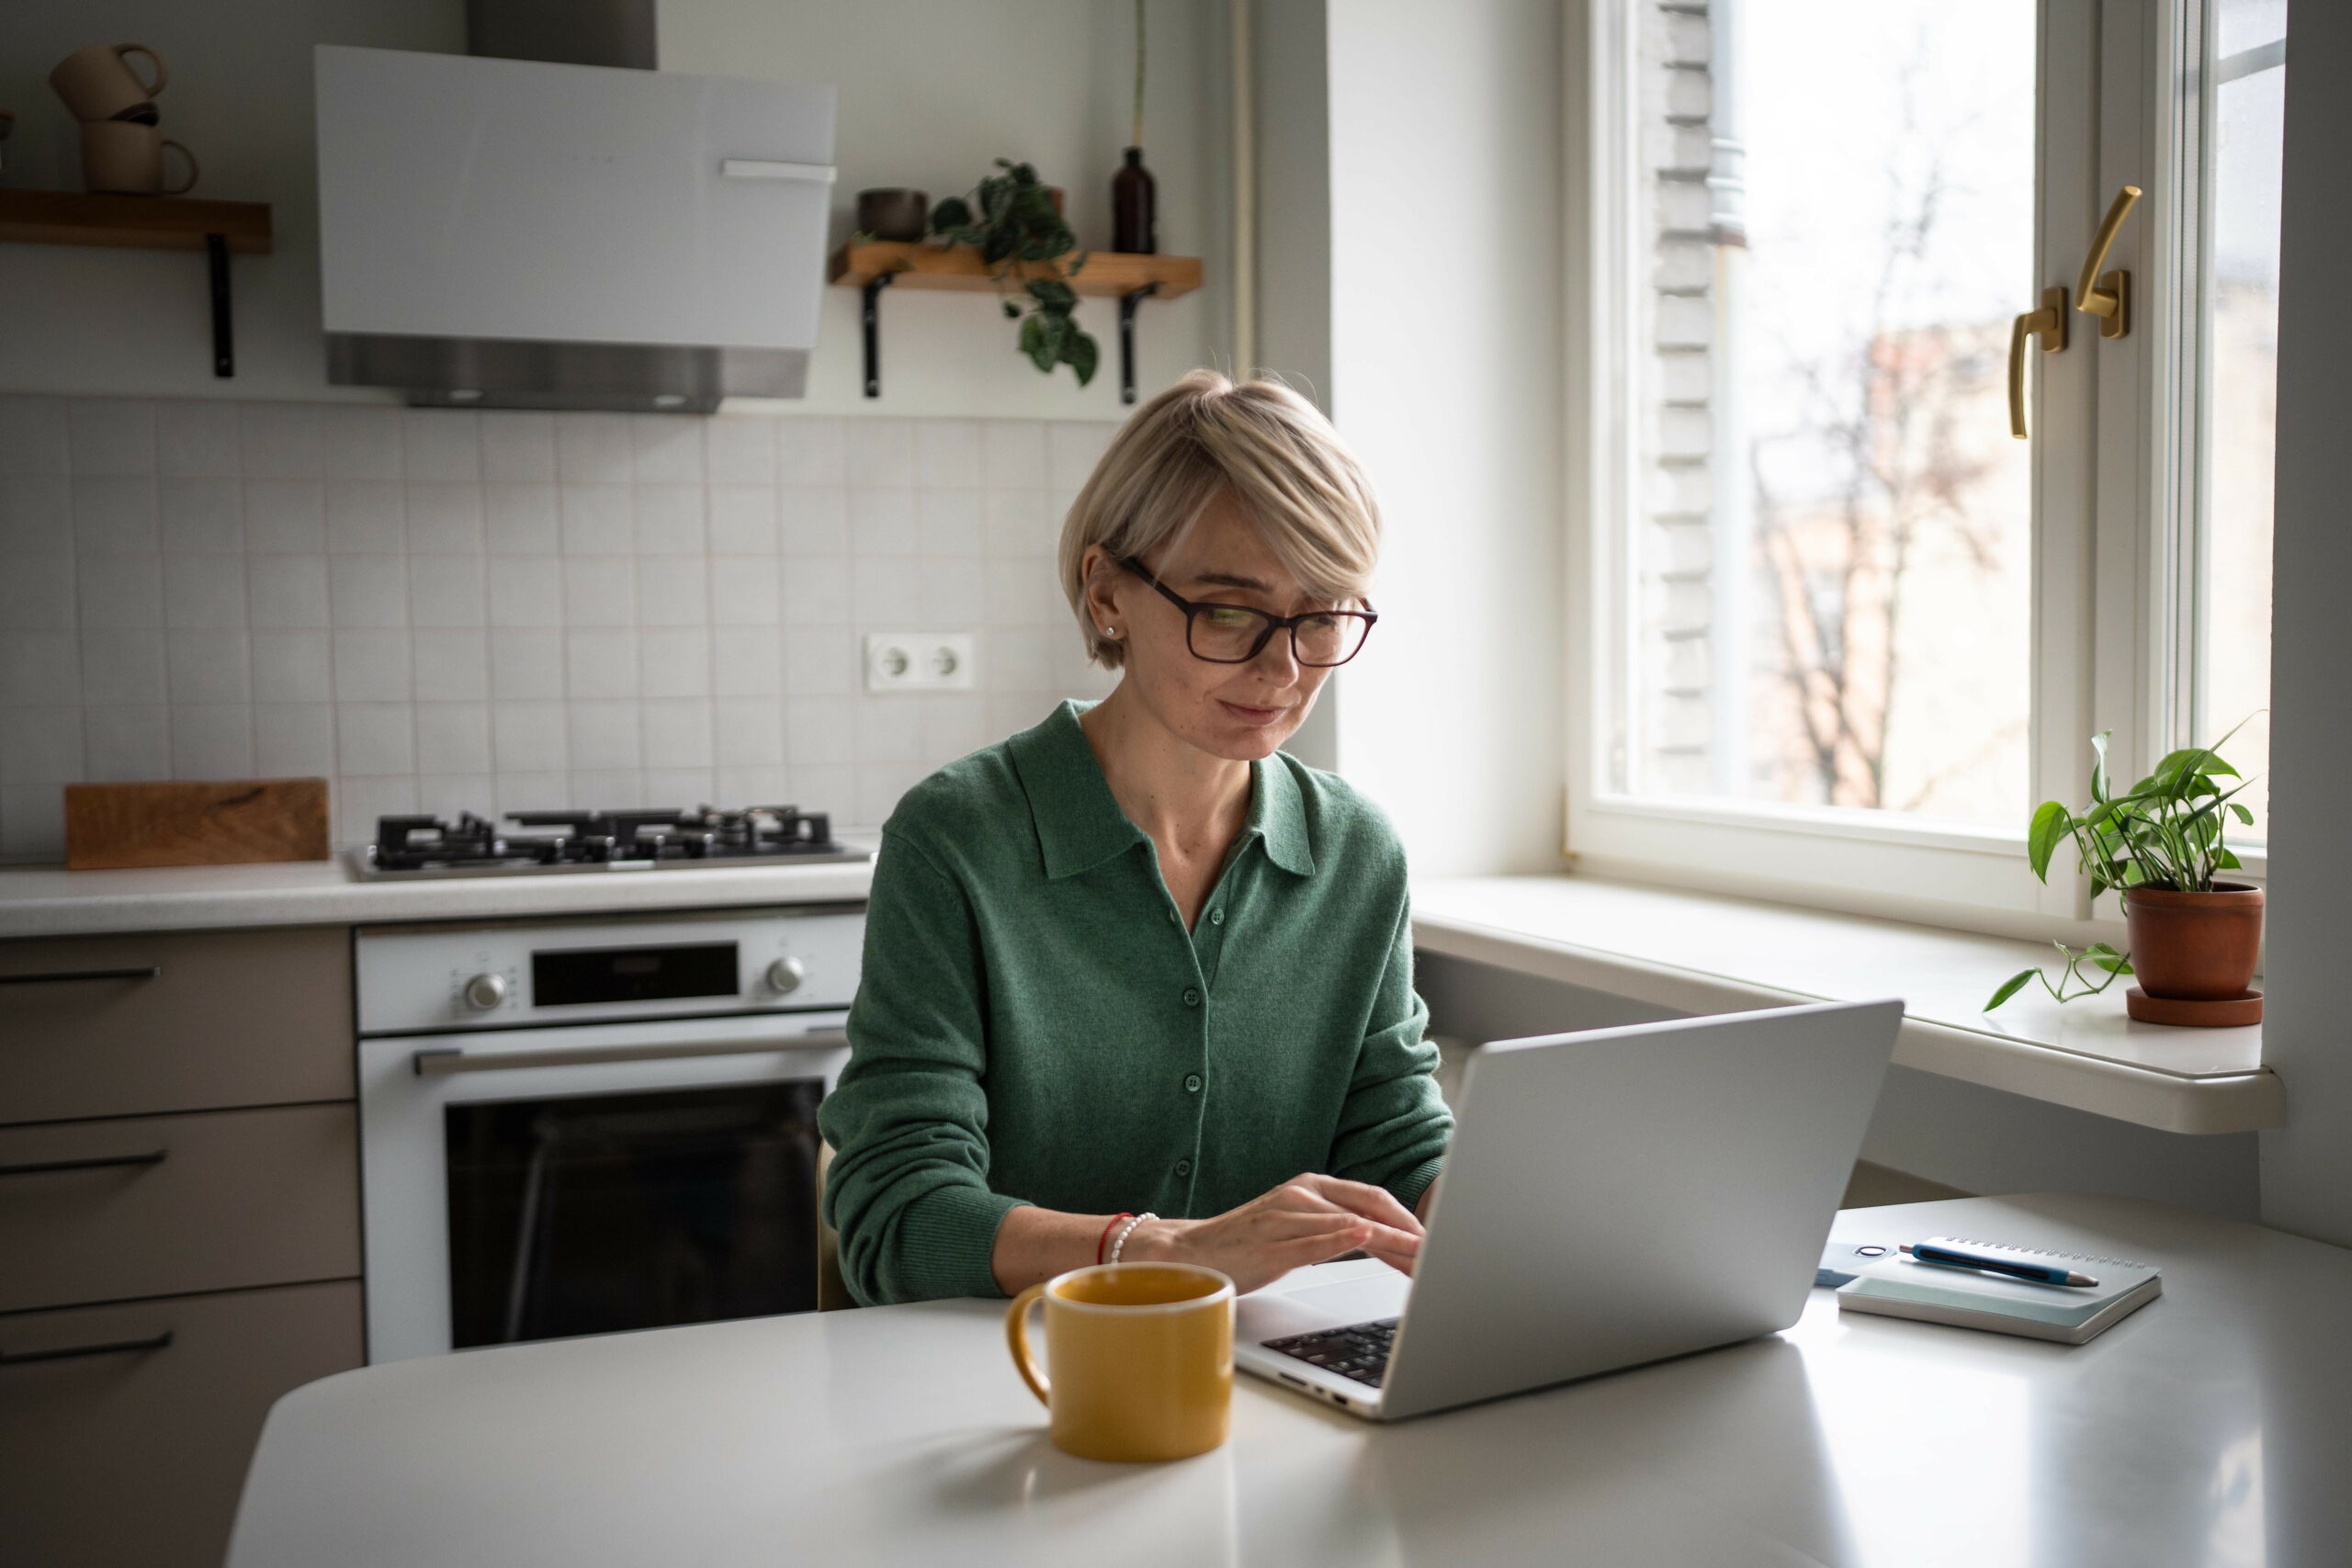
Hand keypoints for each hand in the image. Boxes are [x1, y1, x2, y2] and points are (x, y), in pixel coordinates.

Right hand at [1127, 1174, 1424, 1293]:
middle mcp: (1301, 1194)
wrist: (1190, 1253)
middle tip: (1440, 1252)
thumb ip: (1335, 1230)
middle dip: (1409, 1232)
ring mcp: (1285, 1216)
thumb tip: (1381, 1243)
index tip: (1435, 1239)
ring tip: (1421, 1258)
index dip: (1408, 1217)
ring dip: (1390, 1244)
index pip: (1373, 1197)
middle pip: (1369, 1208)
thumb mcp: (1298, 1229)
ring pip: (1349, 1226)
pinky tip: (1366, 1237)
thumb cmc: (1246, 1244)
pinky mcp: (1270, 1243)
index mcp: (1311, 1187)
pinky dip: (1342, 1238)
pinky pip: (1313, 1241)